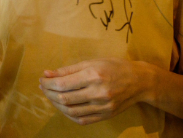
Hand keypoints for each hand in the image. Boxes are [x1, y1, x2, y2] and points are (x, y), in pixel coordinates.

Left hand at [39, 58, 153, 124]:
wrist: (140, 81)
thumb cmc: (114, 67)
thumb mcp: (91, 62)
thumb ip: (68, 70)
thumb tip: (47, 74)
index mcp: (93, 75)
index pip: (62, 84)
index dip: (47, 83)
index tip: (42, 79)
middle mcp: (98, 92)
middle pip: (64, 99)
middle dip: (48, 93)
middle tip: (43, 87)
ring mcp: (103, 106)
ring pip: (71, 111)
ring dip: (56, 105)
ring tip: (51, 96)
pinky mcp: (106, 115)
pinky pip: (82, 120)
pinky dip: (69, 114)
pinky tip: (64, 106)